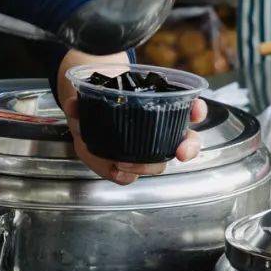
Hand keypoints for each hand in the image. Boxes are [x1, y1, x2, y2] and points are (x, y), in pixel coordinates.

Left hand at [56, 49, 206, 185]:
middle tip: (181, 151)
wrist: (83, 114)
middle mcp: (157, 131)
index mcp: (158, 108)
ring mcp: (142, 149)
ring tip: (124, 164)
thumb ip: (82, 100)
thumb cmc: (98, 100)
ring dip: (143, 164)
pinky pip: (127, 175)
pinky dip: (121, 176)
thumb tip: (73, 104)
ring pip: (155, 163)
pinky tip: (116, 172)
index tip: (196, 109)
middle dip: (188, 147)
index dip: (197, 110)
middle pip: (182, 144)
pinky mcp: (124, 164)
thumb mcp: (89, 95)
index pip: (189, 109)